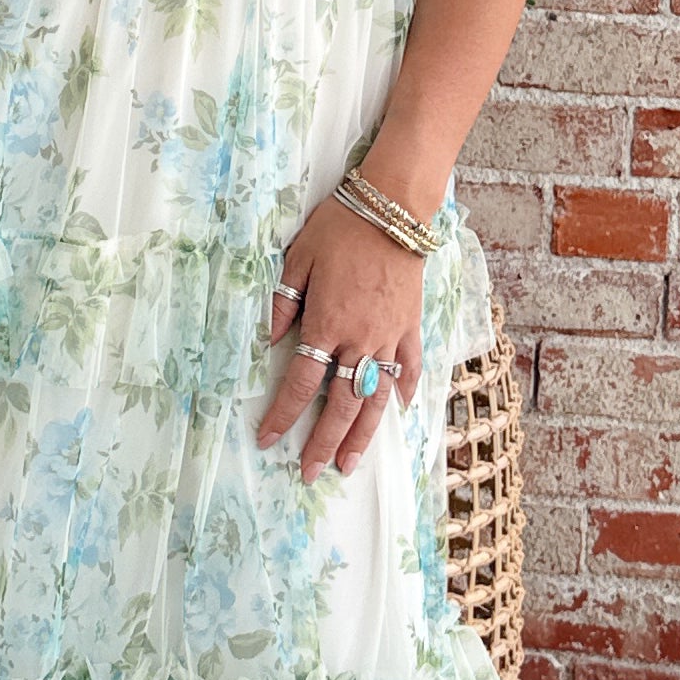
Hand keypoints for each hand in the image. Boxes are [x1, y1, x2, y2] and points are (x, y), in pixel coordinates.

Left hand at [256, 193, 426, 484]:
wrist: (393, 206)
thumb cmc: (340, 228)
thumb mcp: (298, 258)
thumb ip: (282, 302)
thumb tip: (269, 339)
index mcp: (327, 324)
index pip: (301, 383)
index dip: (282, 415)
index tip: (267, 439)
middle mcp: (360, 340)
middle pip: (341, 404)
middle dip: (323, 442)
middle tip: (310, 473)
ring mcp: (390, 336)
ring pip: (377, 398)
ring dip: (363, 435)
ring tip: (350, 463)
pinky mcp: (411, 325)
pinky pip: (410, 367)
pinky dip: (406, 392)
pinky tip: (400, 412)